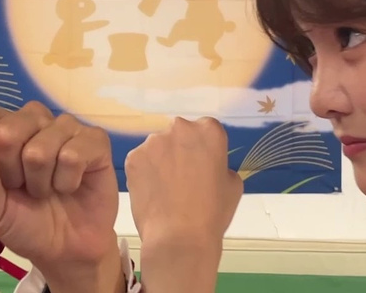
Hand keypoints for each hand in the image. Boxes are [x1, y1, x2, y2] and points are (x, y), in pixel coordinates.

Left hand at [0, 101, 122, 292]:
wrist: (67, 248)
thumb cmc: (25, 223)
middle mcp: (30, 119)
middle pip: (3, 133)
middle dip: (11, 174)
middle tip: (22, 186)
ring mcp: (63, 125)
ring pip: (39, 150)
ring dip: (40, 183)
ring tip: (47, 189)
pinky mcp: (94, 139)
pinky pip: (72, 156)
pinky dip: (67, 182)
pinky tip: (70, 185)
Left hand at [125, 117, 242, 291]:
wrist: (179, 238)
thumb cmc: (212, 214)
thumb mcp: (233, 184)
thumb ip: (220, 164)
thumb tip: (207, 164)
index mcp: (209, 130)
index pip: (206, 129)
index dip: (204, 149)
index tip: (202, 165)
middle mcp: (180, 127)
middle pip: (180, 134)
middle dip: (181, 150)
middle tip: (183, 177)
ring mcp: (153, 141)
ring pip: (158, 146)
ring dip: (161, 160)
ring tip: (165, 188)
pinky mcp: (133, 157)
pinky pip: (141, 160)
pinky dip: (145, 172)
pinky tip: (151, 192)